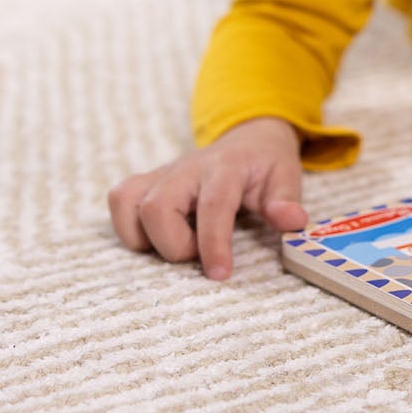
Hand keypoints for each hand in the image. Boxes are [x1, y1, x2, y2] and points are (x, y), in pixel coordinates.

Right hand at [107, 117, 307, 280]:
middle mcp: (187, 168)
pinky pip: (119, 202)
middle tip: (199, 253)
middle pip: (157, 206)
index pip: (213, 206)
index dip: (213, 243)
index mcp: (226, 167)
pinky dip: (131, 227)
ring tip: (179, 242)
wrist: (248, 138)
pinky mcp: (145, 181)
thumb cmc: (265, 165)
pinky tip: (160, 234)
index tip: (219, 274)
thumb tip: (292, 222)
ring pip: (128, 204)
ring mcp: (162, 173)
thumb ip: (286, 201)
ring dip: (148, 237)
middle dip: (175, 244)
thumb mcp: (287, 178)